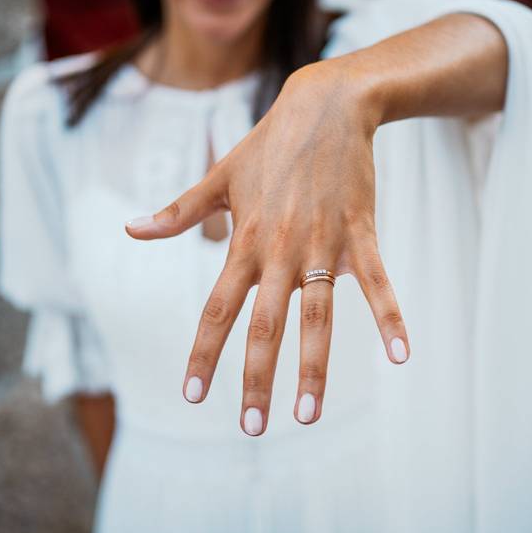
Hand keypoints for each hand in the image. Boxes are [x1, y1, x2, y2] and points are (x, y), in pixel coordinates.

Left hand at [125, 60, 410, 435]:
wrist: (327, 105)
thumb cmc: (268, 145)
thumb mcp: (218, 176)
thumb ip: (178, 212)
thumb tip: (129, 230)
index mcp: (244, 240)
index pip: (217, 308)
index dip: (204, 353)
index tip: (192, 396)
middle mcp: (279, 250)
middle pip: (265, 325)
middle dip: (255, 379)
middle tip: (250, 427)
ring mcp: (323, 243)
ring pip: (318, 317)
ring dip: (313, 368)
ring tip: (307, 415)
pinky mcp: (360, 233)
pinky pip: (377, 283)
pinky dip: (390, 317)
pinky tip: (402, 356)